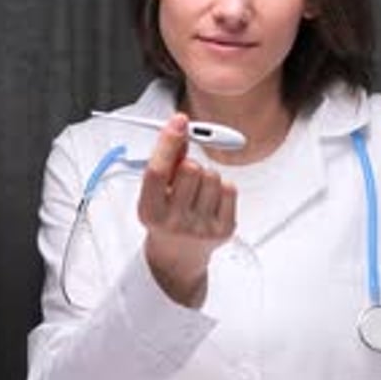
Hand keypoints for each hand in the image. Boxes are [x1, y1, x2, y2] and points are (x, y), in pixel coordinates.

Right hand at [138, 113, 236, 305]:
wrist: (178, 258)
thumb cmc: (164, 218)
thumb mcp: (155, 194)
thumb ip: (167, 163)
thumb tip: (181, 128)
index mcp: (150, 212)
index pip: (158, 171)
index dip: (168, 142)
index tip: (179, 121)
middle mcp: (174, 222)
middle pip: (191, 168)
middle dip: (189, 164)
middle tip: (184, 177)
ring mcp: (202, 228)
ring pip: (212, 175)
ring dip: (206, 176)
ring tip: (197, 192)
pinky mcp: (224, 229)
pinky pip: (229, 187)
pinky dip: (221, 187)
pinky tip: (210, 200)